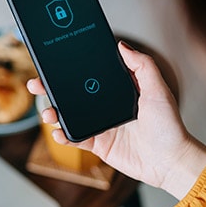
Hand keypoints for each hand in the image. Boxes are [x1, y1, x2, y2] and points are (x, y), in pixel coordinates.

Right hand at [27, 42, 205, 198]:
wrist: (169, 161)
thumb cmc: (168, 126)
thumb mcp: (157, 90)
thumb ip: (142, 66)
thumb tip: (121, 46)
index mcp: (115, 92)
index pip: (87, 77)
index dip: (69, 71)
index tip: (53, 63)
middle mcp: (103, 107)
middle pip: (71, 96)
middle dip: (50, 90)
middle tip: (36, 85)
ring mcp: (98, 126)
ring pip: (67, 117)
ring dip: (52, 113)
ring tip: (48, 113)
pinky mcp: (96, 145)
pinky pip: (74, 139)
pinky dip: (63, 136)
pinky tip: (58, 133)